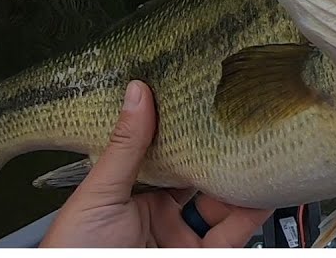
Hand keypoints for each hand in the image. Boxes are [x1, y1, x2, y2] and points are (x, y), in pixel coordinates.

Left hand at [39, 80, 272, 247]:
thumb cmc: (74, 247)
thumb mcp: (99, 192)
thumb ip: (126, 146)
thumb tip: (137, 94)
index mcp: (134, 193)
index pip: (170, 158)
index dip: (190, 136)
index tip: (210, 108)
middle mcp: (160, 215)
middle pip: (202, 180)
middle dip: (223, 156)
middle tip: (244, 128)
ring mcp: (181, 237)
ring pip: (223, 206)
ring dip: (243, 182)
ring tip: (261, 155)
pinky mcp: (198, 255)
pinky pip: (232, 236)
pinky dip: (250, 216)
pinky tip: (262, 195)